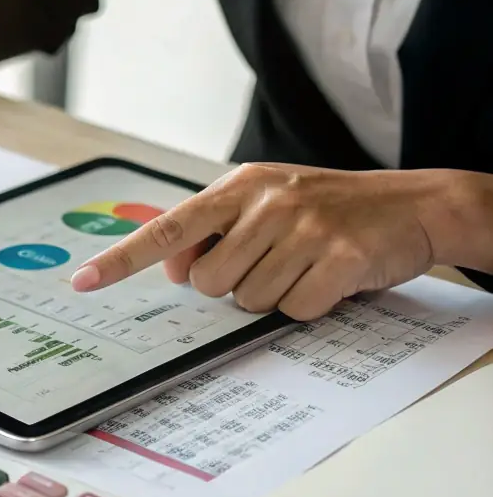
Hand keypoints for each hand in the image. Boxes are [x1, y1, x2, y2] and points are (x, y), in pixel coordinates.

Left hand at [67, 164, 486, 320]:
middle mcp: (266, 203)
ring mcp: (305, 228)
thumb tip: (172, 268)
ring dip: (274, 296)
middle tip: (272, 263)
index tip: (83, 281)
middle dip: (233, 286)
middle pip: (208, 283)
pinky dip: (310, 305)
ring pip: (249, 301)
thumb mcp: (266, 204)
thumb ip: (215, 230)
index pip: (167, 228)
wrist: (413, 205)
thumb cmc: (328, 210)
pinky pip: (295, 309)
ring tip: (304, 265)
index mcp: (239, 187)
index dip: (122, 259)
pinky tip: (329, 277)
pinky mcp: (341, 257)